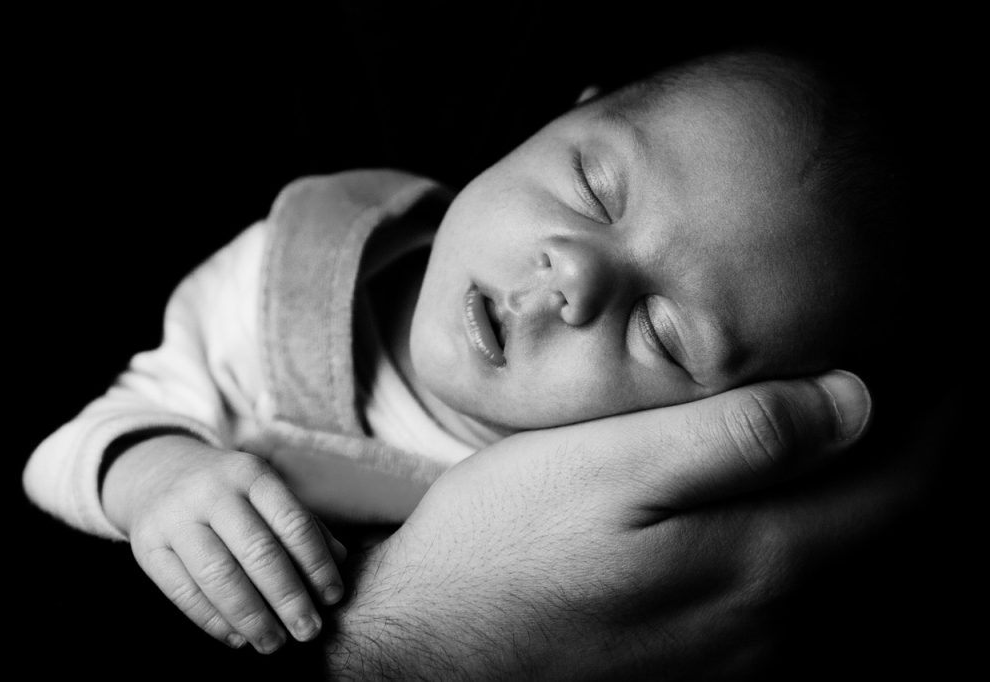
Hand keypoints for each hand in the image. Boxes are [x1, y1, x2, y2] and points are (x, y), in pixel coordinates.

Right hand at [102, 434, 345, 653]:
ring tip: (274, 643)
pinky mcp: (146, 546)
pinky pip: (183, 592)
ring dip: (252, 617)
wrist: (160, 473)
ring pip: (218, 576)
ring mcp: (174, 518)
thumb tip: (340, 561)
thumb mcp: (266, 492)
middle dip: (288, 598)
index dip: (316, 564)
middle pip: (257, 552)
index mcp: (250, 474)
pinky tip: (238, 638)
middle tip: (309, 631)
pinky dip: (214, 621)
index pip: (292, 522)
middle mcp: (211, 491)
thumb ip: (303, 524)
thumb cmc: (232, 493)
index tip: (333, 598)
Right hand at [319, 371, 893, 678]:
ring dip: (882, 492)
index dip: (949, 416)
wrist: (433, 648)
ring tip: (872, 424)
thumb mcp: (606, 467)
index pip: (909, 487)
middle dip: (929, 450)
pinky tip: (796, 497)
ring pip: (859, 569)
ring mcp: (745, 653)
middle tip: (928, 375)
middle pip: (899, 535)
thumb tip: (855, 398)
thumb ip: (736, 437)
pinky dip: (833, 535)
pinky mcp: (709, 662)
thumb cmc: (506, 543)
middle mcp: (774, 621)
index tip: (956, 350)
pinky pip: (809, 595)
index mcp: (760, 561)